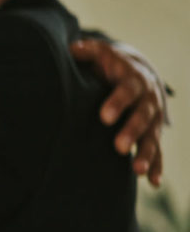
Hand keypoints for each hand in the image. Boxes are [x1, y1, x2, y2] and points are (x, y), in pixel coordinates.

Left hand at [70, 38, 166, 184]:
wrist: (140, 72)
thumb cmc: (112, 65)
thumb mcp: (102, 53)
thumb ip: (88, 52)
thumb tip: (72, 49)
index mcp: (134, 79)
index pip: (127, 90)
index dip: (117, 102)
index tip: (104, 117)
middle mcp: (147, 99)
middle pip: (143, 116)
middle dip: (132, 131)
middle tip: (118, 147)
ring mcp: (153, 117)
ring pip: (152, 136)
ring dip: (146, 153)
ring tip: (136, 171)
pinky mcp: (154, 132)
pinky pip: (158, 150)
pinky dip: (157, 165)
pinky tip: (153, 182)